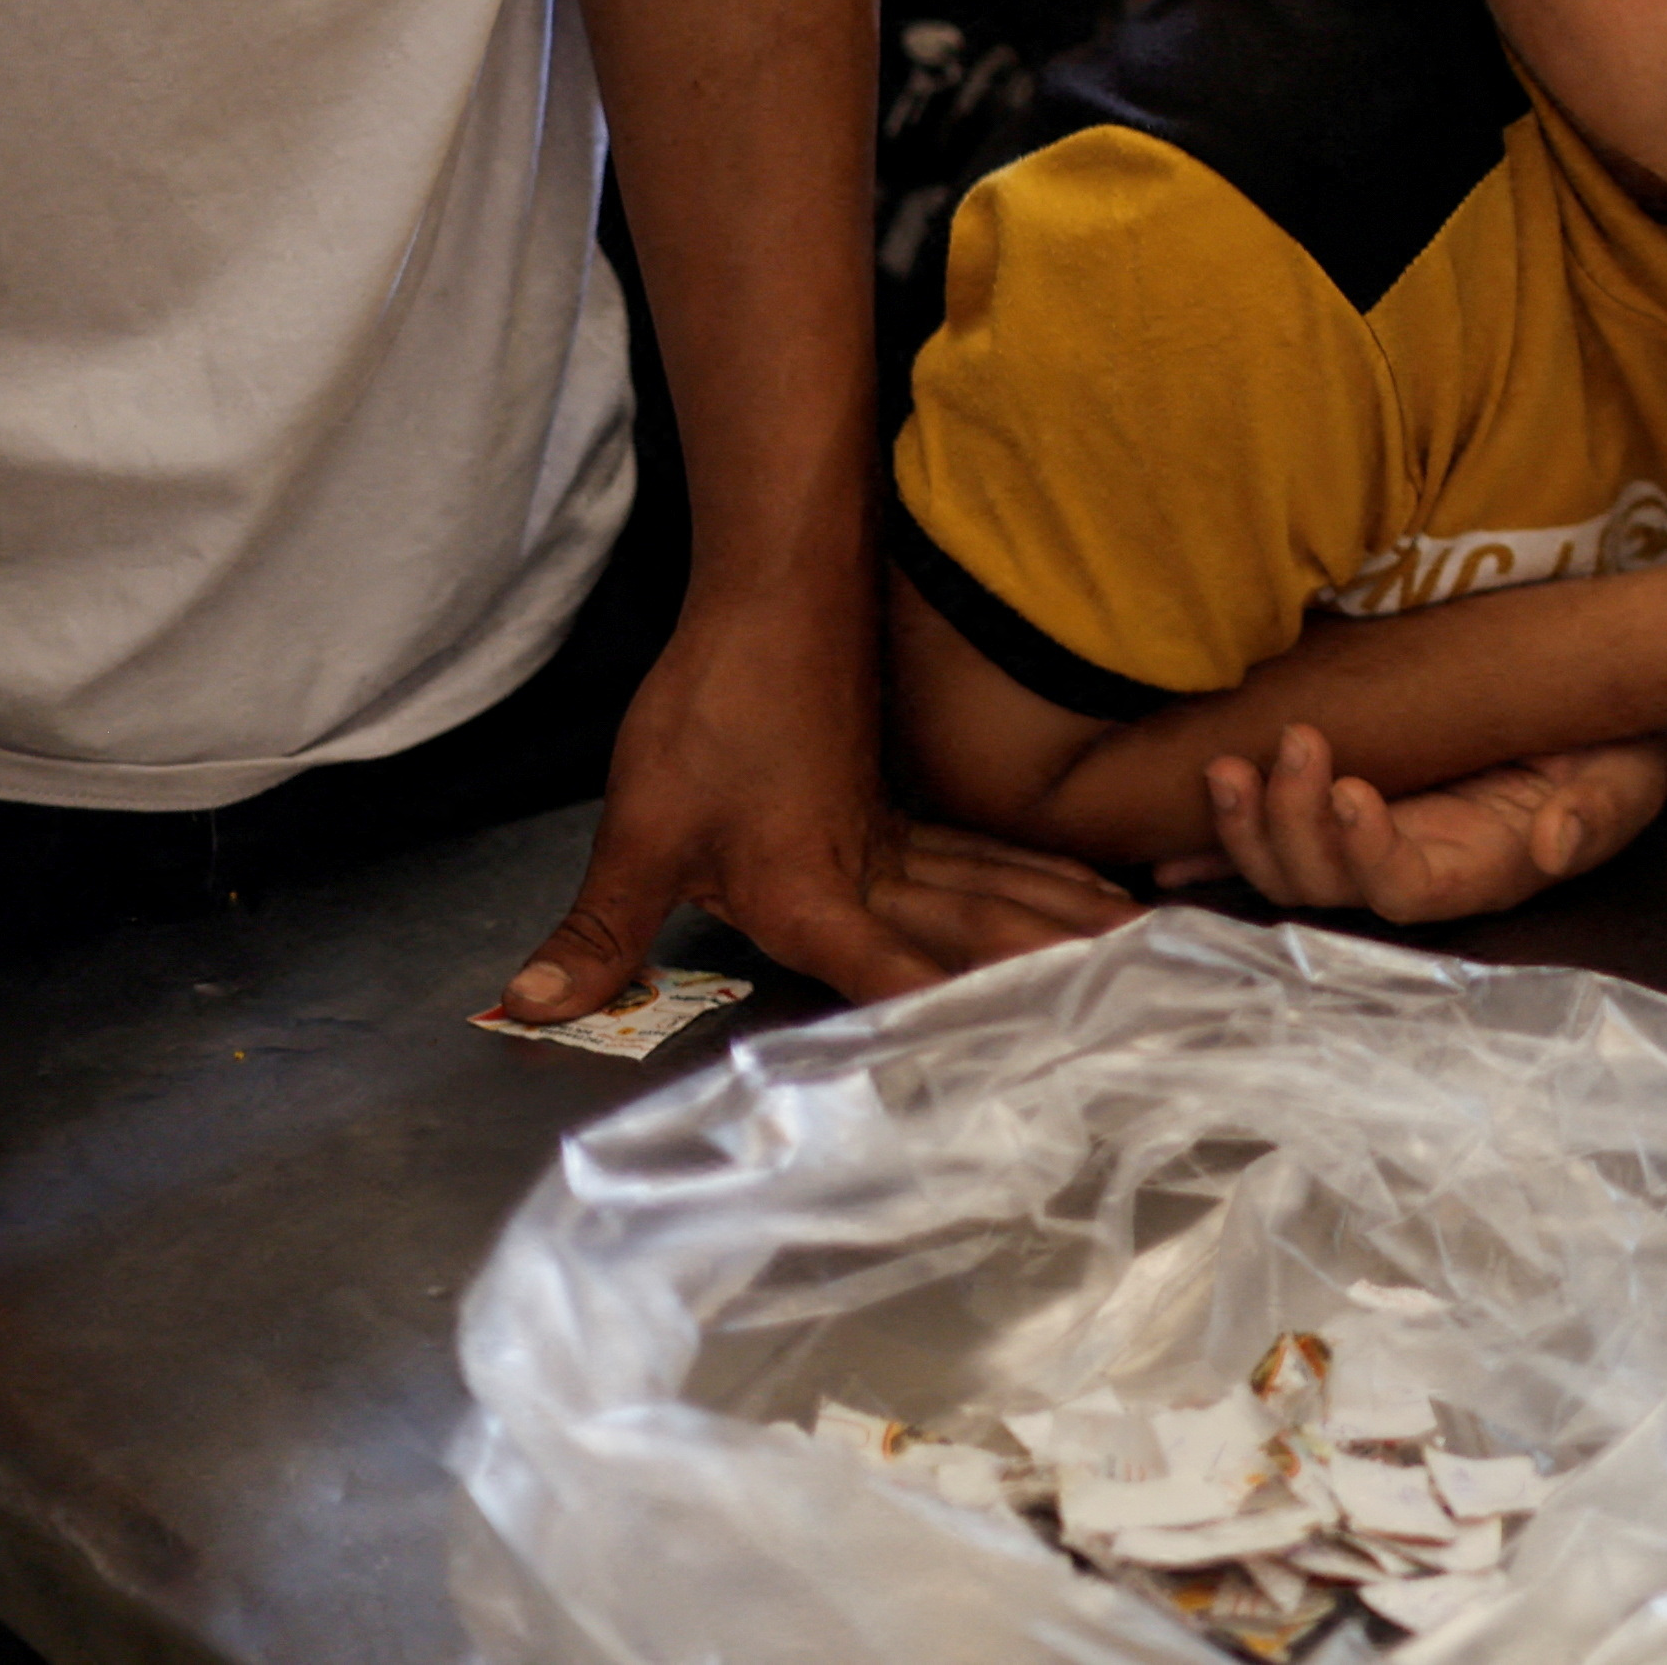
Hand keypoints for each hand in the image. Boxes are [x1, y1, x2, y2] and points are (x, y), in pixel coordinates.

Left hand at [509, 592, 1125, 1019]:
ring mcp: (890, 829)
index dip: (939, 1026)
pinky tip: (1064, 880)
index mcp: (812, 894)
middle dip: (1048, 967)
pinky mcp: (892, 798)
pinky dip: (1030, 873)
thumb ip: (602, 931)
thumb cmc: (715, 708)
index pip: (886, 978)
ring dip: (1056, 919)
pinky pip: (978, 851)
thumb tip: (530, 1005)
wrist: (770, 594)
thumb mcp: (642, 829)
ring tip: (1128, 938)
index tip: (1001, 1072)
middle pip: (973, 930)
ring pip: (990, 886)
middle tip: (1136, 991)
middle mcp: (869, 870)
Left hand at [1167, 723, 1666, 922]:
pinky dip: (1219, 849)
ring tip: (1229, 764)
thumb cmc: (1616, 751)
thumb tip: (1553, 845)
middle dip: (1295, 826)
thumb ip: (1596, 812)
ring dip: (1248, 827)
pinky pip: (1272, 844)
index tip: (1354, 787)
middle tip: (1300, 741)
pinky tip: (1170, 853)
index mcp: (1477, 869)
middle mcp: (1413, 867)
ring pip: (1286, 870)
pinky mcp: (1350, 813)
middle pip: (1326, 885)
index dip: (1367, 853)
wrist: (1599, 722)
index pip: (1403, 888)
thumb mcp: (1626, 776)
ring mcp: (1375, 844)